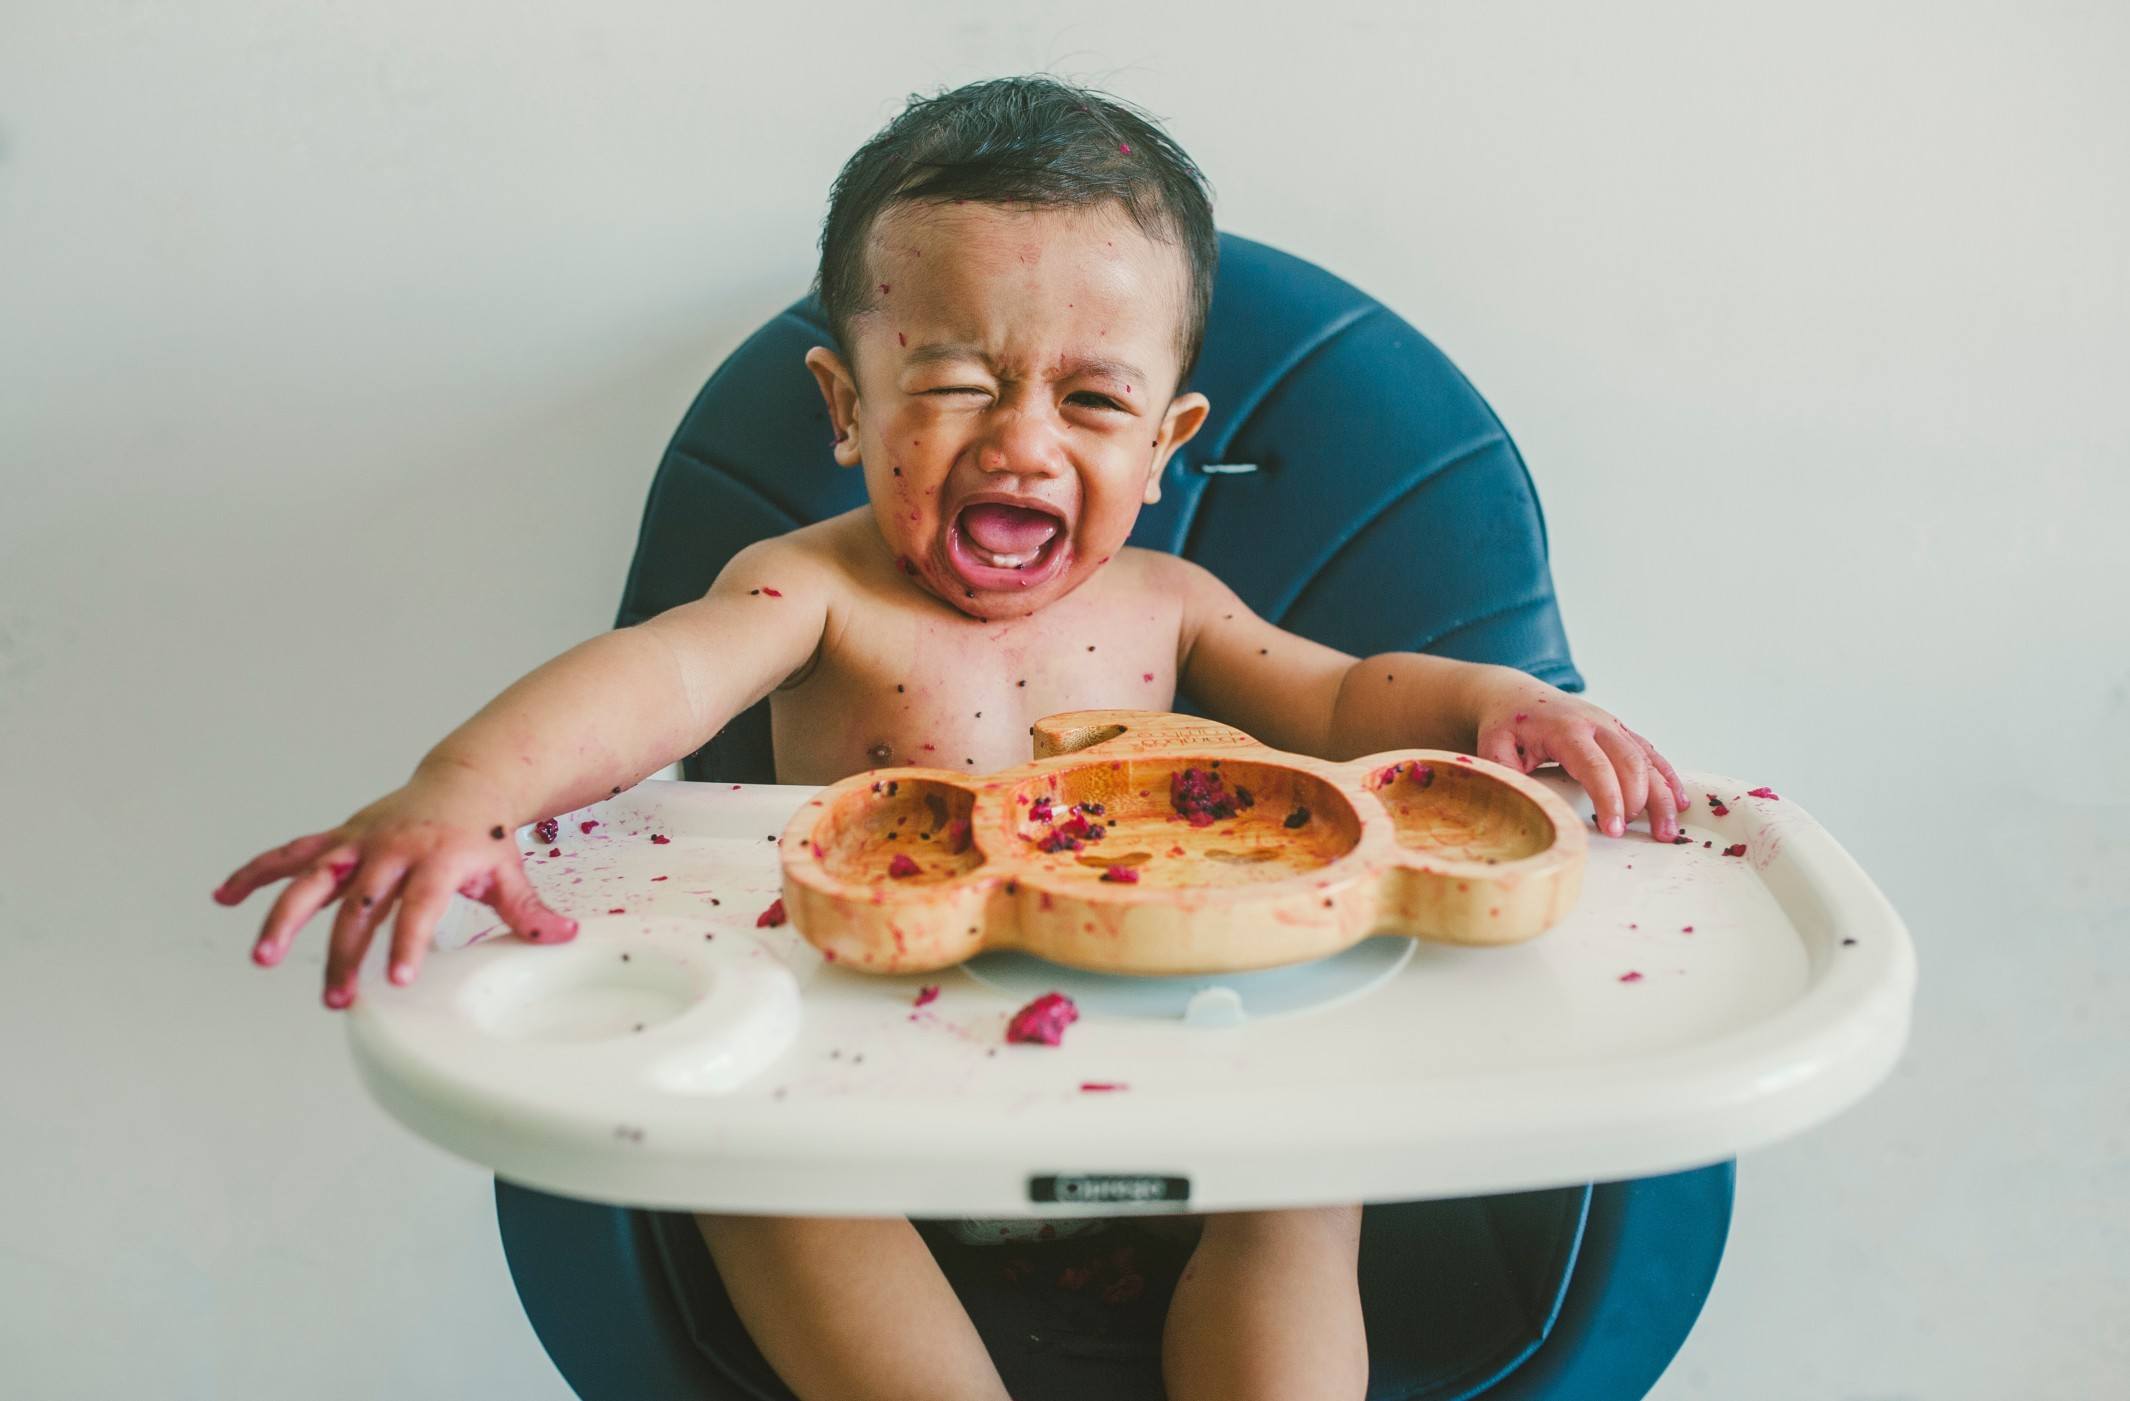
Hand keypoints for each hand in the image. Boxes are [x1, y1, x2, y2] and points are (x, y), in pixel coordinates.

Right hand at [212, 773, 577, 1008]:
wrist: (466, 781)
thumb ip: (528, 910)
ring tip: (263, 958)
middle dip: (347, 954)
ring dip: (285, 917)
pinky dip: (256, 872)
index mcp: (439, 858)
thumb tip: (562, 938)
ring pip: (313, 880)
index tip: (397, 980)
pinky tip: (222, 897)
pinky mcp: (338, 840)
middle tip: (338, 999)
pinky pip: (290, 855)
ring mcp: (360, 843)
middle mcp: (393, 850)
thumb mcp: (509, 870)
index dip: (409, 942)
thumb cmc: (485, 834)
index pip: (421, 906)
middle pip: (362, 907)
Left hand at [1470, 678, 1687, 841]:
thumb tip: (1523, 801)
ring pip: (1647, 759)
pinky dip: (1667, 777)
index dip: (1609, 798)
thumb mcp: (1493, 745)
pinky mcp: (1620, 731)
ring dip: (1662, 795)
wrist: (1516, 695)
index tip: (1614, 830)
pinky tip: (1679, 802)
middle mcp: (1596, 724)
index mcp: (1565, 728)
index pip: (1595, 765)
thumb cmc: (1505, 724)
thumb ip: (1504, 771)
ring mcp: (1612, 725)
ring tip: (1668, 831)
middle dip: (1641, 802)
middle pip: (1630, 762)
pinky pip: (1651, 753)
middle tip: (1640, 836)